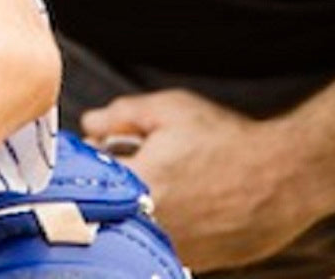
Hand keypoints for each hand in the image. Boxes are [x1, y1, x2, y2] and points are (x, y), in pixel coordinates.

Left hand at [81, 89, 317, 271]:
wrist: (285, 175)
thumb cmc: (229, 141)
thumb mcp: (167, 110)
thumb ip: (120, 115)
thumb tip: (91, 124)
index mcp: (140, 185)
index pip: (87, 178)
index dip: (88, 159)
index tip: (95, 150)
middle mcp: (155, 224)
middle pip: (109, 203)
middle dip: (112, 182)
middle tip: (134, 161)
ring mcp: (178, 248)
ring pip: (136, 226)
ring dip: (137, 205)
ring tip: (167, 180)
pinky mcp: (200, 261)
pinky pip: (165, 242)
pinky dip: (165, 223)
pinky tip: (185, 200)